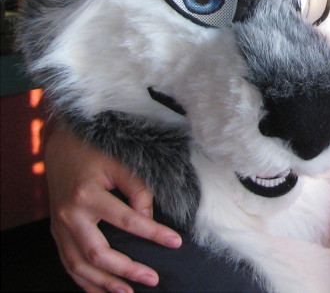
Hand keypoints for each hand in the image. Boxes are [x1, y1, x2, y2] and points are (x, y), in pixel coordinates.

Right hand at [45, 125, 180, 292]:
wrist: (60, 148)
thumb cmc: (94, 153)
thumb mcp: (120, 163)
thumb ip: (137, 189)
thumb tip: (147, 218)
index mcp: (87, 194)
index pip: (126, 220)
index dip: (152, 233)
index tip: (175, 242)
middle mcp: (69, 215)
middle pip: (98, 253)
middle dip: (127, 269)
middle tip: (152, 278)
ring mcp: (59, 228)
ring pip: (79, 266)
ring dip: (104, 283)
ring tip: (129, 292)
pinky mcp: (57, 234)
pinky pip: (68, 264)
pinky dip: (84, 281)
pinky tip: (102, 291)